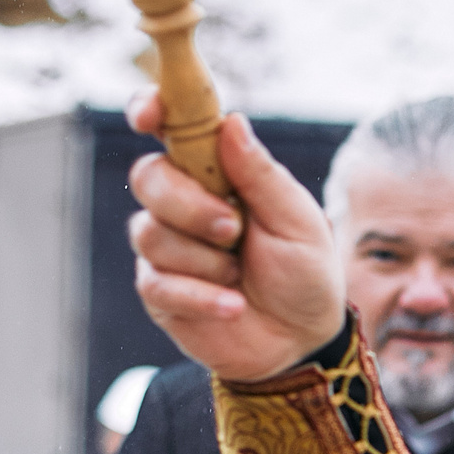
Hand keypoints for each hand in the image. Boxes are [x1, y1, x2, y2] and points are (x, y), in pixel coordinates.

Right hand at [126, 92, 344, 381]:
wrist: (302, 341)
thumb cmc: (305, 273)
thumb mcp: (299, 221)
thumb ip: (262, 175)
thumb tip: (232, 122)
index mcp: (219, 175)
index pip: (171, 130)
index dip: (151, 111)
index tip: (149, 115)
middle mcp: (184, 204)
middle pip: (148, 177)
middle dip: (190, 204)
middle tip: (233, 230)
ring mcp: (167, 248)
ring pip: (149, 232)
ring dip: (206, 258)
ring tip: (241, 274)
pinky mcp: (160, 292)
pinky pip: (158, 283)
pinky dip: (203, 295)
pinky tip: (234, 305)